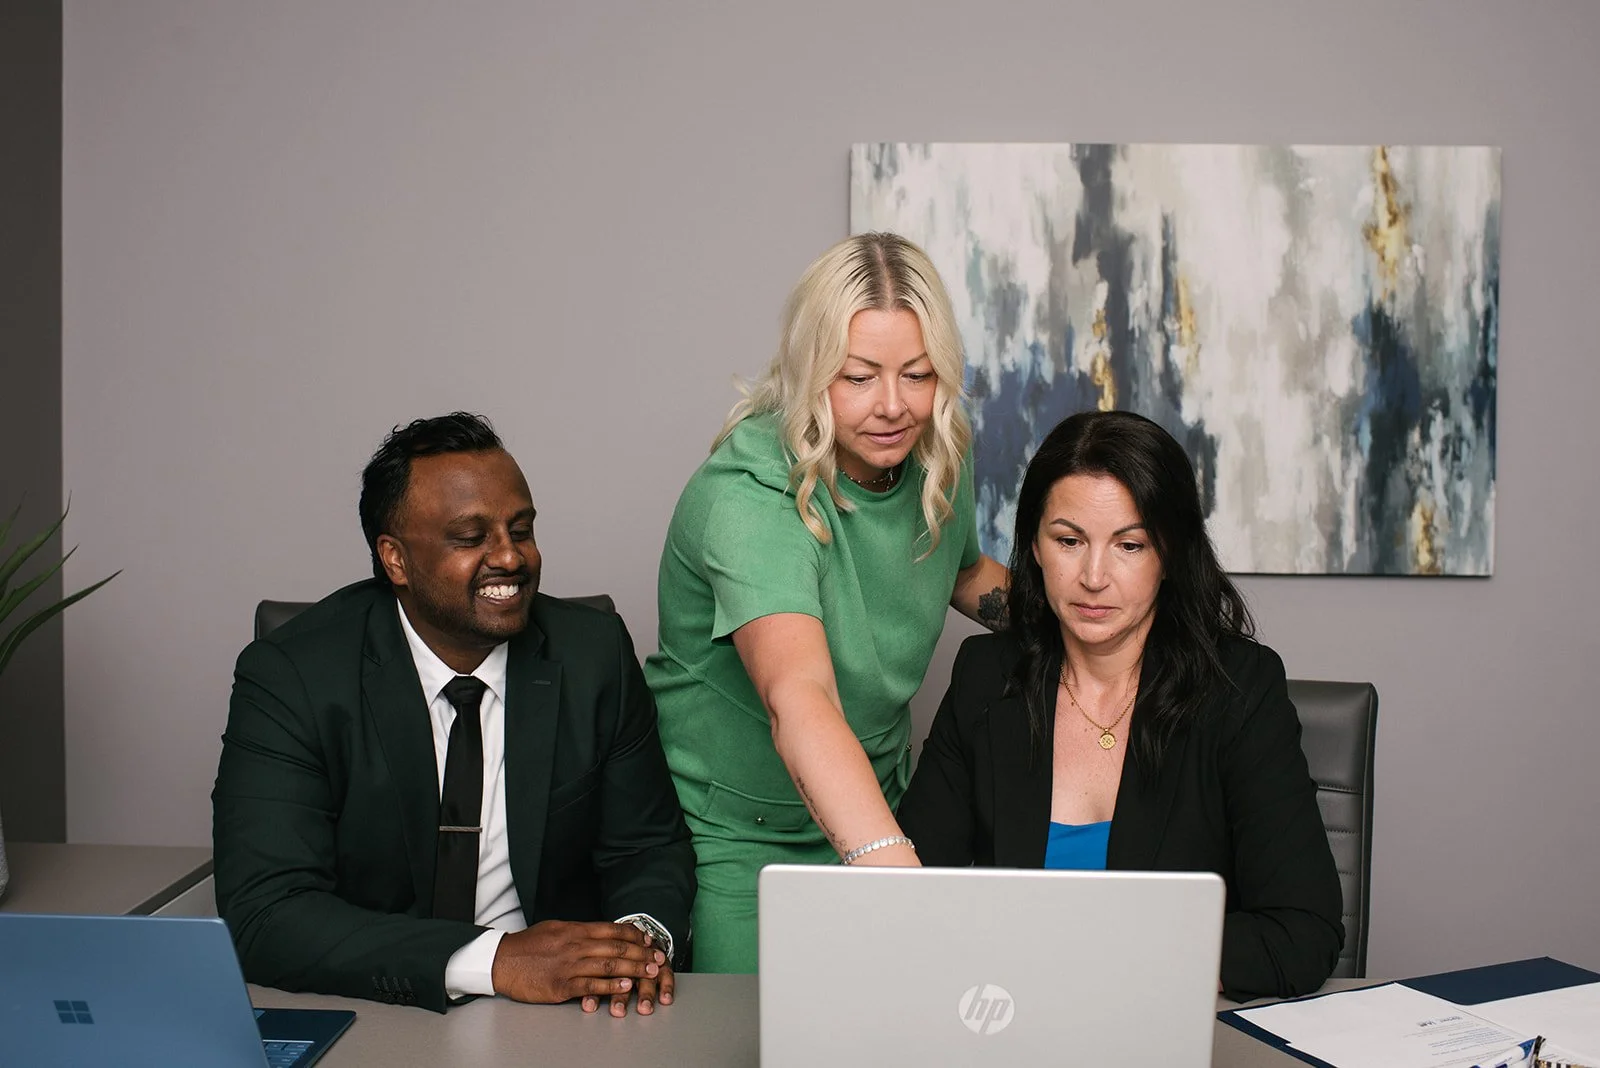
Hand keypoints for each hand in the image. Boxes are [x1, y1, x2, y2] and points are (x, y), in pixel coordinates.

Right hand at [490, 920, 667, 1014]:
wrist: (501, 961)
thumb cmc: (528, 945)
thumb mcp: (555, 928)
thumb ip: (579, 931)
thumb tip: (600, 933)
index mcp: (575, 930)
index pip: (612, 930)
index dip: (634, 935)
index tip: (649, 940)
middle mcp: (575, 945)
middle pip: (616, 948)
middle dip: (641, 953)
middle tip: (659, 958)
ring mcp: (570, 966)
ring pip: (608, 966)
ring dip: (633, 969)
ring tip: (650, 972)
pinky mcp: (562, 986)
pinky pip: (592, 986)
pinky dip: (611, 986)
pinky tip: (626, 986)